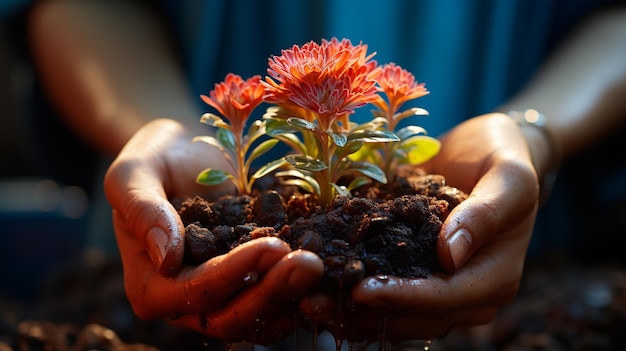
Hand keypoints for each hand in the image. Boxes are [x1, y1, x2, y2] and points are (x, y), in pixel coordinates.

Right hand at [104, 119, 323, 342]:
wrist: (187, 152)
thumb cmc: (155, 159)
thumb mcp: (134, 173)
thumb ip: (141, 209)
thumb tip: (164, 256)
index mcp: (150, 284)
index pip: (192, 293)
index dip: (232, 275)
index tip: (271, 245)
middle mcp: (187, 302)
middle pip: (231, 318)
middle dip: (273, 293)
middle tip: (311, 263)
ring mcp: (224, 295)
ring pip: (261, 317)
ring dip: (293, 296)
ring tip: (323, 264)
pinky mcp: (252, 282)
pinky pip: (279, 300)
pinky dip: (302, 289)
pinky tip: (330, 264)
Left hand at [301, 113, 537, 341]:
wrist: (486, 149)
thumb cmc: (503, 158)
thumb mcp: (508, 178)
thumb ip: (485, 215)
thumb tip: (450, 256)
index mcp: (494, 277)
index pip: (446, 297)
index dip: (403, 297)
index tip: (360, 290)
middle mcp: (466, 293)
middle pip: (415, 317)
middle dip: (364, 312)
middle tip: (313, 302)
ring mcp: (438, 286)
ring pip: (395, 316)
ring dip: (350, 313)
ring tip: (305, 301)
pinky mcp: (415, 274)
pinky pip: (384, 294)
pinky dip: (351, 296)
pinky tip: (318, 286)